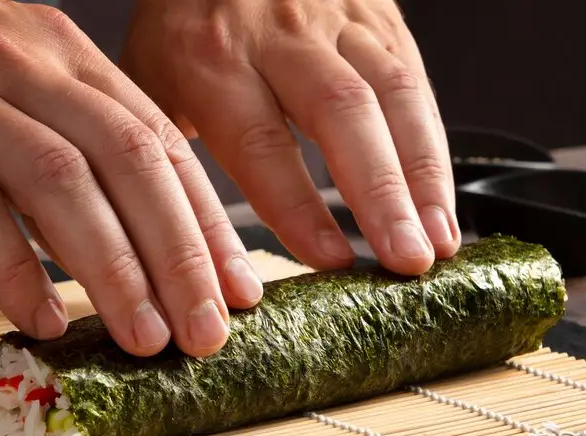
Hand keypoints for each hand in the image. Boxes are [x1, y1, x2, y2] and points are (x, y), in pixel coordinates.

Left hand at [121, 0, 458, 275]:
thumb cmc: (180, 26)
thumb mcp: (148, 83)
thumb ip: (167, 155)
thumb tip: (185, 252)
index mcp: (210, 59)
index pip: (261, 143)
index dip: (298, 206)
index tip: (329, 260)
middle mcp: (277, 34)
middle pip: (340, 115)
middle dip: (380, 195)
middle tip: (404, 262)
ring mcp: (334, 18)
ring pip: (390, 94)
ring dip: (422, 175)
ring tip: (437, 242)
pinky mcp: (376, 14)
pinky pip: (412, 79)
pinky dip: (431, 145)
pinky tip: (438, 200)